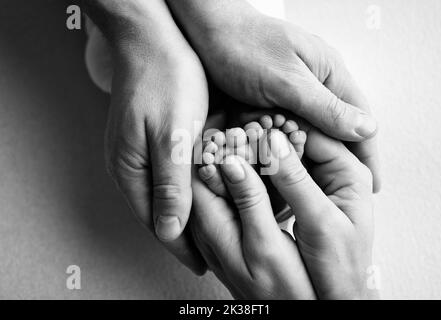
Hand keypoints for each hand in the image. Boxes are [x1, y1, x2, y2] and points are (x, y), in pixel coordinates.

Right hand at [85, 0, 207, 273]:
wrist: (155, 39)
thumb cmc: (164, 80)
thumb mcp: (172, 137)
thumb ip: (170, 186)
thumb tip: (168, 231)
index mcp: (130, 172)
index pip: (158, 224)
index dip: (183, 247)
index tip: (204, 265)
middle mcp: (130, 167)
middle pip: (160, 213)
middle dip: (188, 235)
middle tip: (215, 253)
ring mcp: (139, 154)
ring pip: (167, 196)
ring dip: (190, 213)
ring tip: (215, 229)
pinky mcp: (151, 140)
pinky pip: (171, 176)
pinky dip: (190, 189)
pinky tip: (207, 192)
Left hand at [166, 0, 380, 190]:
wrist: (205, 31)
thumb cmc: (243, 46)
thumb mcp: (286, 80)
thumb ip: (324, 106)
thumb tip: (367, 129)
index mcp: (329, 73)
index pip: (360, 119)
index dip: (367, 153)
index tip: (373, 185)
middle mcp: (315, 84)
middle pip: (337, 129)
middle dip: (341, 160)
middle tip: (342, 193)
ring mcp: (293, 92)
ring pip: (311, 132)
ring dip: (313, 157)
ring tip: (317, 188)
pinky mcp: (271, 99)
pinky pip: (287, 129)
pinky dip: (288, 148)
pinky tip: (287, 167)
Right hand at [192, 113, 377, 298]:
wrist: (338, 295)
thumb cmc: (339, 265)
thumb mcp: (320, 221)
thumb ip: (296, 182)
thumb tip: (271, 141)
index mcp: (349, 173)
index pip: (314, 134)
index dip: (282, 126)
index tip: (252, 122)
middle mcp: (333, 172)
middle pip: (299, 141)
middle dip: (269, 136)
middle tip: (238, 129)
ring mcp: (316, 182)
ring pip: (286, 155)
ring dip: (263, 151)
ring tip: (235, 142)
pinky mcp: (301, 193)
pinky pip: (279, 172)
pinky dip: (261, 168)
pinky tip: (242, 164)